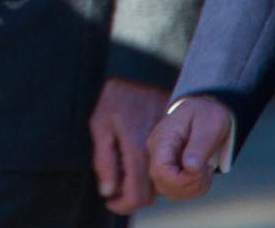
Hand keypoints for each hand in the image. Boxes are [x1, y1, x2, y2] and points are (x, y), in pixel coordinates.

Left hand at [89, 76, 168, 212]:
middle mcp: (157, 151)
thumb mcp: (100, 126)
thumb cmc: (114, 98)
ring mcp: (169, 145)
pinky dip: (152, 168)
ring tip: (122, 169)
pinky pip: (166, 163)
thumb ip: (104, 161)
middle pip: (151, 192)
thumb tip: (108, 192)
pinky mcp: (175, 138)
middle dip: (132, 194)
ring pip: (160, 179)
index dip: (123, 205)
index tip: (110, 202)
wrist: (137, 69)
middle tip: (114, 185)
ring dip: (143, 182)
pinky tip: (136, 156)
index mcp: (137, 149)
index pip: (139, 195)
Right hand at [147, 94, 233, 201]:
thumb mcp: (208, 124)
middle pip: (164, 185)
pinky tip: (202, 175)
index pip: (161, 171)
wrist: (205, 110)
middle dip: (190, 186)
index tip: (203, 169)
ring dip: (193, 189)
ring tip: (206, 170)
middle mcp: (156, 153)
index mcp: (162, 139)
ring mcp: (160, 163)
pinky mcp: (168, 170)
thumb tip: (190, 167)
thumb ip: (198, 146)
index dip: (183, 180)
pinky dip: (193, 189)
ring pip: (170, 192)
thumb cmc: (207, 114)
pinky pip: (177, 191)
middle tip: (208, 170)